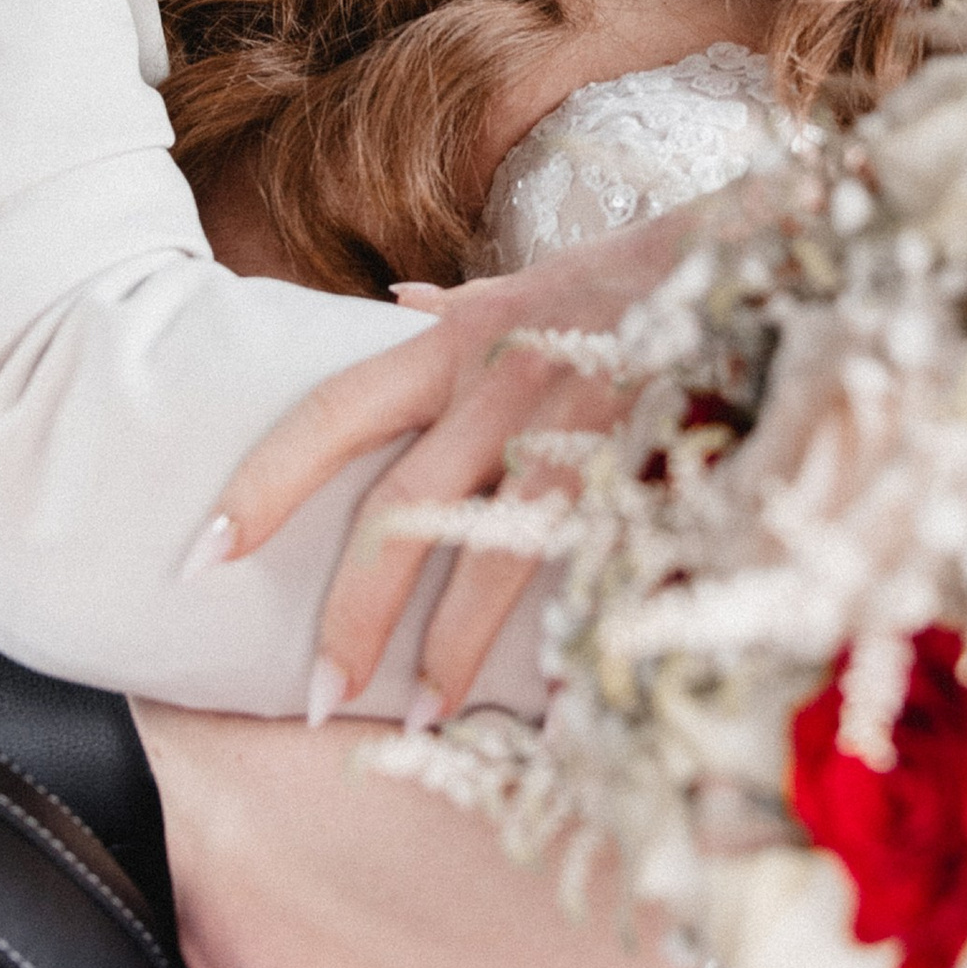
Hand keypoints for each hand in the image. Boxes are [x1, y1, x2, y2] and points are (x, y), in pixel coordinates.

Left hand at [189, 197, 737, 720]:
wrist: (765, 249)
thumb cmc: (646, 277)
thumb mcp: (537, 284)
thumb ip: (463, 309)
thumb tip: (397, 303)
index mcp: (460, 340)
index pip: (330, 413)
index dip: (262, 483)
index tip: (200, 550)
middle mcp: (501, 377)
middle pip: (395, 505)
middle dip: (348, 610)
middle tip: (314, 694)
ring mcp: (572, 423)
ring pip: (482, 549)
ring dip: (445, 647)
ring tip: (420, 718)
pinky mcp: (639, 460)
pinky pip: (578, 564)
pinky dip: (553, 634)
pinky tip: (539, 695)